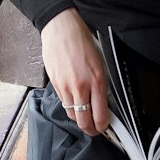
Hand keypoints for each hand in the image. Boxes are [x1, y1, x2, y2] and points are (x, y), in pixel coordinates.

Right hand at [40, 8, 109, 134]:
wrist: (60, 28)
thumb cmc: (81, 41)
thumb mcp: (100, 63)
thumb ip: (101, 85)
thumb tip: (103, 103)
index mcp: (96, 80)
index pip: (100, 116)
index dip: (103, 127)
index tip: (105, 127)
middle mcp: (80, 87)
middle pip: (84, 122)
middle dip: (91, 130)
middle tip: (95, 129)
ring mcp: (66, 87)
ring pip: (72, 116)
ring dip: (79, 119)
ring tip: (85, 115)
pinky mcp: (55, 85)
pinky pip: (63, 103)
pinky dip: (70, 106)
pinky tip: (74, 100)